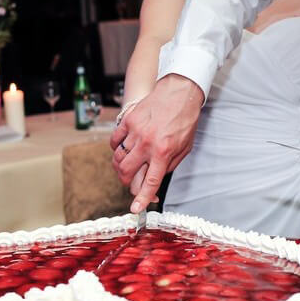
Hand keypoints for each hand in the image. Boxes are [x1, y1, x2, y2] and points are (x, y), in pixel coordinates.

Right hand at [110, 74, 203, 212]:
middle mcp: (147, 144)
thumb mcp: (184, 148)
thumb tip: (155, 178)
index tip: (135, 208)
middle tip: (131, 183)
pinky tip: (123, 149)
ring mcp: (135, 132)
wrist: (180, 92)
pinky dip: (116, 149)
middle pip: (126, 173)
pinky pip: (114, 142)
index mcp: (163, 152)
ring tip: (127, 167)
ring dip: (120, 168)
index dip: (142, 198)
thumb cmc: (185, 119)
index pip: (150, 182)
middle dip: (127, 183)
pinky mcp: (128, 121)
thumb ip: (169, 164)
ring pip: (118, 159)